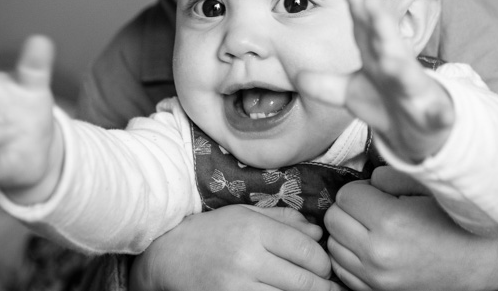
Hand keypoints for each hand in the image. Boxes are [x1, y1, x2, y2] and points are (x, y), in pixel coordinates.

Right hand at [130, 204, 344, 290]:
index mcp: (253, 230)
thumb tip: (317, 232)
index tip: (326, 267)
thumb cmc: (211, 231)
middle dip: (322, 286)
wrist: (167, 255)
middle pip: (302, 281)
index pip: (305, 250)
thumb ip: (283, 220)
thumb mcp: (245, 214)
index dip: (323, 262)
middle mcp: (247, 258)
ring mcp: (236, 286)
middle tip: (329, 287)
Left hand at [298, 0, 452, 162]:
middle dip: (380, 22)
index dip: (357, 8)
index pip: (366, 29)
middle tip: (370, 0)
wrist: (421, 132)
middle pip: (387, 42)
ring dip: (400, 64)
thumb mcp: (352, 93)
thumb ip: (325, 85)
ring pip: (409, 76)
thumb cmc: (386, 102)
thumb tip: (298, 77)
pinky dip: (440, 112)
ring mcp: (416, 91)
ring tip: (389, 56)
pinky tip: (440, 111)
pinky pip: (438, 114)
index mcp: (378, 58)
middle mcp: (398, 68)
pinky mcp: (433, 116)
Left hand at [325, 167, 497, 290]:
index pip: (345, 195)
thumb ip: (391, 176)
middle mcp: (378, 254)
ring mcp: (376, 278)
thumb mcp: (428, 188)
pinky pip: (342, 269)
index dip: (361, 189)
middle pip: (334, 219)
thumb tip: (367, 178)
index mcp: (391, 223)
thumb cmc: (456, 222)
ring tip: (372, 227)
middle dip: (350, 208)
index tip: (378, 192)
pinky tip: (371, 246)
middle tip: (372, 207)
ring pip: (334, 245)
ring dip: (347, 232)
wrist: (481, 264)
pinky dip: (350, 256)